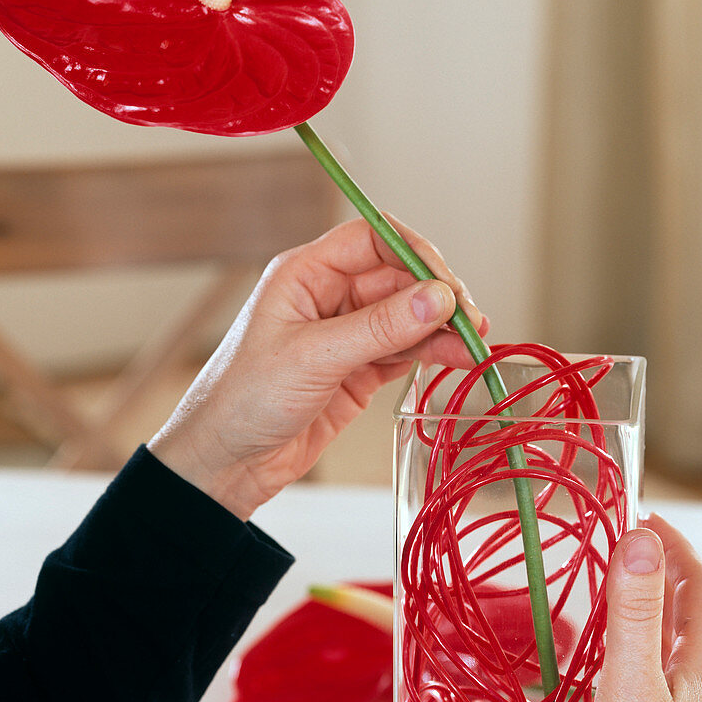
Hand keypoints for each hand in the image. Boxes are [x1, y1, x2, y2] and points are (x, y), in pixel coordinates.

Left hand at [148, 217, 485, 518]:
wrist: (225, 463)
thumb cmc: (244, 399)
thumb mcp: (314, 357)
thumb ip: (379, 327)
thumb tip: (438, 298)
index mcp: (305, 274)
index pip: (371, 239)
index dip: (414, 253)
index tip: (447, 282)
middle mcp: (328, 296)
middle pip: (398, 278)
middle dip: (438, 296)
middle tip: (472, 319)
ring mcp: (346, 334)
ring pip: (407, 316)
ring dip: (442, 327)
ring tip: (476, 343)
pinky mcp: (358, 370)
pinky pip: (404, 350)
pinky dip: (432, 353)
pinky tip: (456, 358)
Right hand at [586, 514, 701, 701]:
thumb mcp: (628, 684)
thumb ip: (635, 611)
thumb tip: (643, 541)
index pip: (700, 586)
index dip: (676, 546)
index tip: (647, 516)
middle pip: (694, 616)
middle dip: (663, 576)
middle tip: (626, 551)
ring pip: (681, 651)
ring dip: (653, 616)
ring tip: (616, 602)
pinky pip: (670, 683)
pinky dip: (647, 657)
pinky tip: (619, 674)